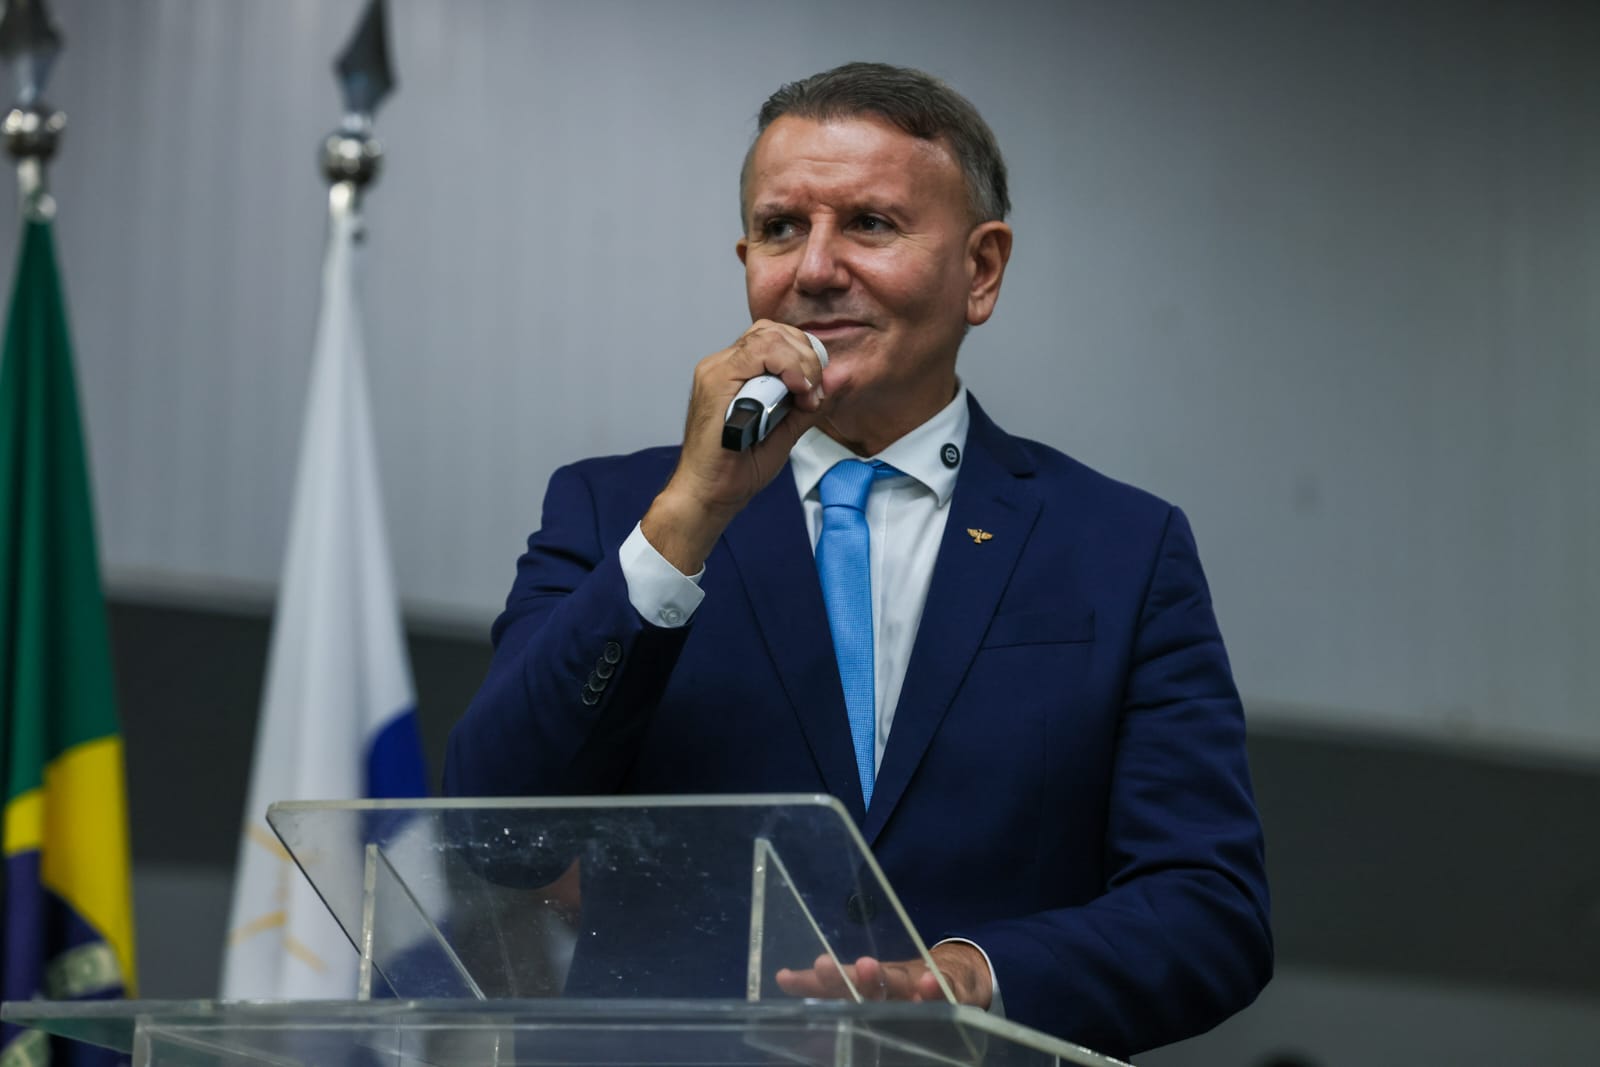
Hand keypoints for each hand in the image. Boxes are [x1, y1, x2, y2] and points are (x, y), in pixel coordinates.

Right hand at [641, 321, 825, 572]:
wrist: (710, 492)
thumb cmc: (739, 466)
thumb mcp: (787, 430)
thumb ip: (811, 404)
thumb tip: (840, 377)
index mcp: (739, 372)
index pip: (777, 338)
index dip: (806, 355)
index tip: (816, 389)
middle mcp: (724, 364)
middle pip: (773, 331)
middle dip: (806, 354)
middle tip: (813, 391)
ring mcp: (717, 370)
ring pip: (766, 336)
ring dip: (797, 361)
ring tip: (804, 392)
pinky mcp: (714, 381)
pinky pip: (754, 354)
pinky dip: (784, 367)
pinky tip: (795, 389)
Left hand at [773, 942, 992, 1009]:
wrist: (959, 976)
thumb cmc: (905, 989)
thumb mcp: (872, 995)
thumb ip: (832, 993)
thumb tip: (784, 981)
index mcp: (868, 986)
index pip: (834, 985)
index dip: (810, 984)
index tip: (785, 979)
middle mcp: (889, 981)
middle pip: (863, 979)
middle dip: (844, 974)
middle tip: (823, 967)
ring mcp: (919, 984)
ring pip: (898, 980)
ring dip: (883, 976)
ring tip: (868, 968)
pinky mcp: (951, 990)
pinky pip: (945, 990)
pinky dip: (937, 988)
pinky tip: (928, 986)